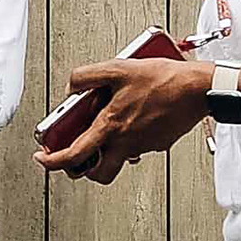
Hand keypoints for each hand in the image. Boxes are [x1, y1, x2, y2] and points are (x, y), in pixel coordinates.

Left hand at [38, 54, 213, 183]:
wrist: (199, 90)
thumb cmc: (164, 80)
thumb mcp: (118, 68)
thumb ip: (87, 76)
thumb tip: (70, 87)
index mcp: (111, 127)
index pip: (74, 155)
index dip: (53, 162)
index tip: (42, 158)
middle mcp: (126, 143)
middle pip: (99, 173)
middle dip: (85, 170)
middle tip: (78, 155)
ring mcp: (143, 146)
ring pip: (119, 158)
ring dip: (109, 148)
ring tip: (110, 123)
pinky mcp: (158, 143)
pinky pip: (138, 145)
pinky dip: (130, 135)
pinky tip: (135, 113)